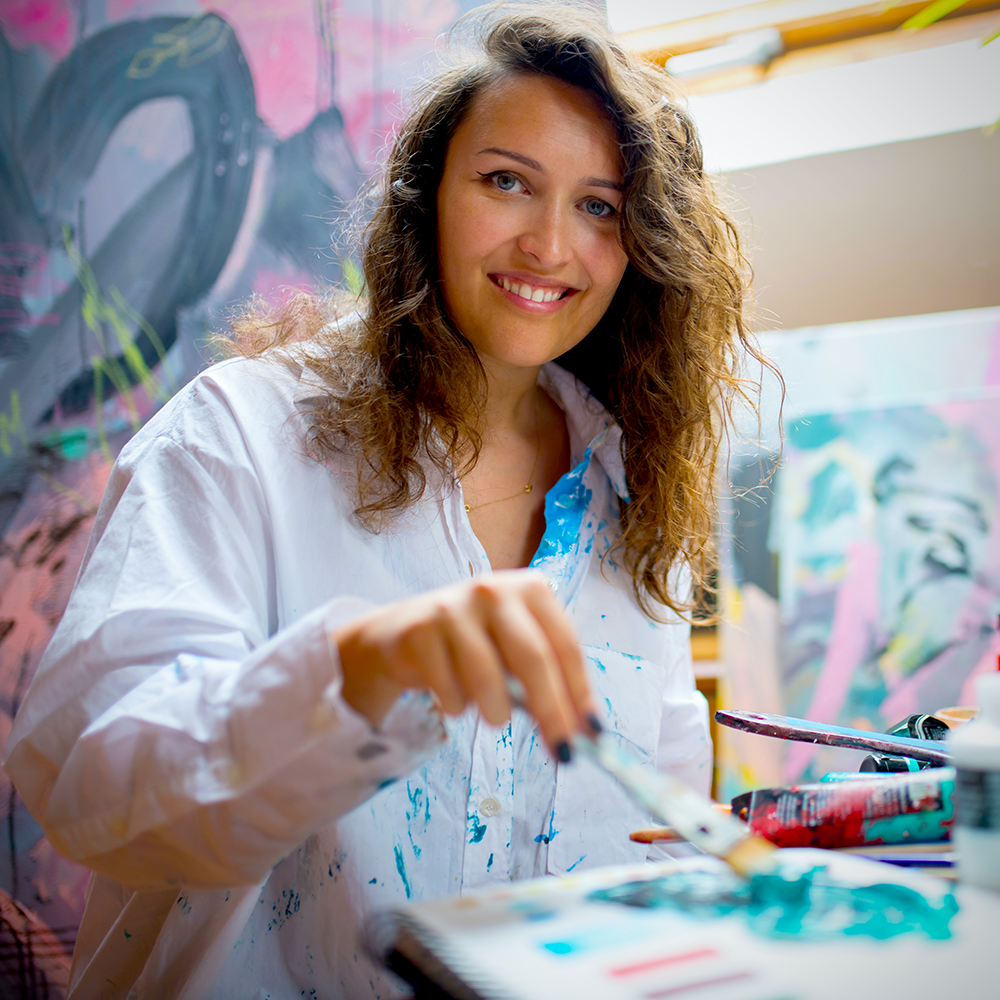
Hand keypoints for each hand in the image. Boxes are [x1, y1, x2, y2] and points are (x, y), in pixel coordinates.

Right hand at [332, 570, 595, 757]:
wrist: (402, 634)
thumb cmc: (475, 644)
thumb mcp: (516, 650)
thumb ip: (550, 680)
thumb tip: (586, 731)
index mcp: (529, 588)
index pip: (564, 643)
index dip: (580, 690)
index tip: (592, 732)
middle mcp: (492, 589)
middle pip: (532, 658)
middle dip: (551, 711)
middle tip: (562, 751)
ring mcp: (453, 608)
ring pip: (488, 677)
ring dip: (498, 712)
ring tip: (495, 717)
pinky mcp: (419, 632)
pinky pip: (450, 689)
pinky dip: (458, 707)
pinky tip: (454, 695)